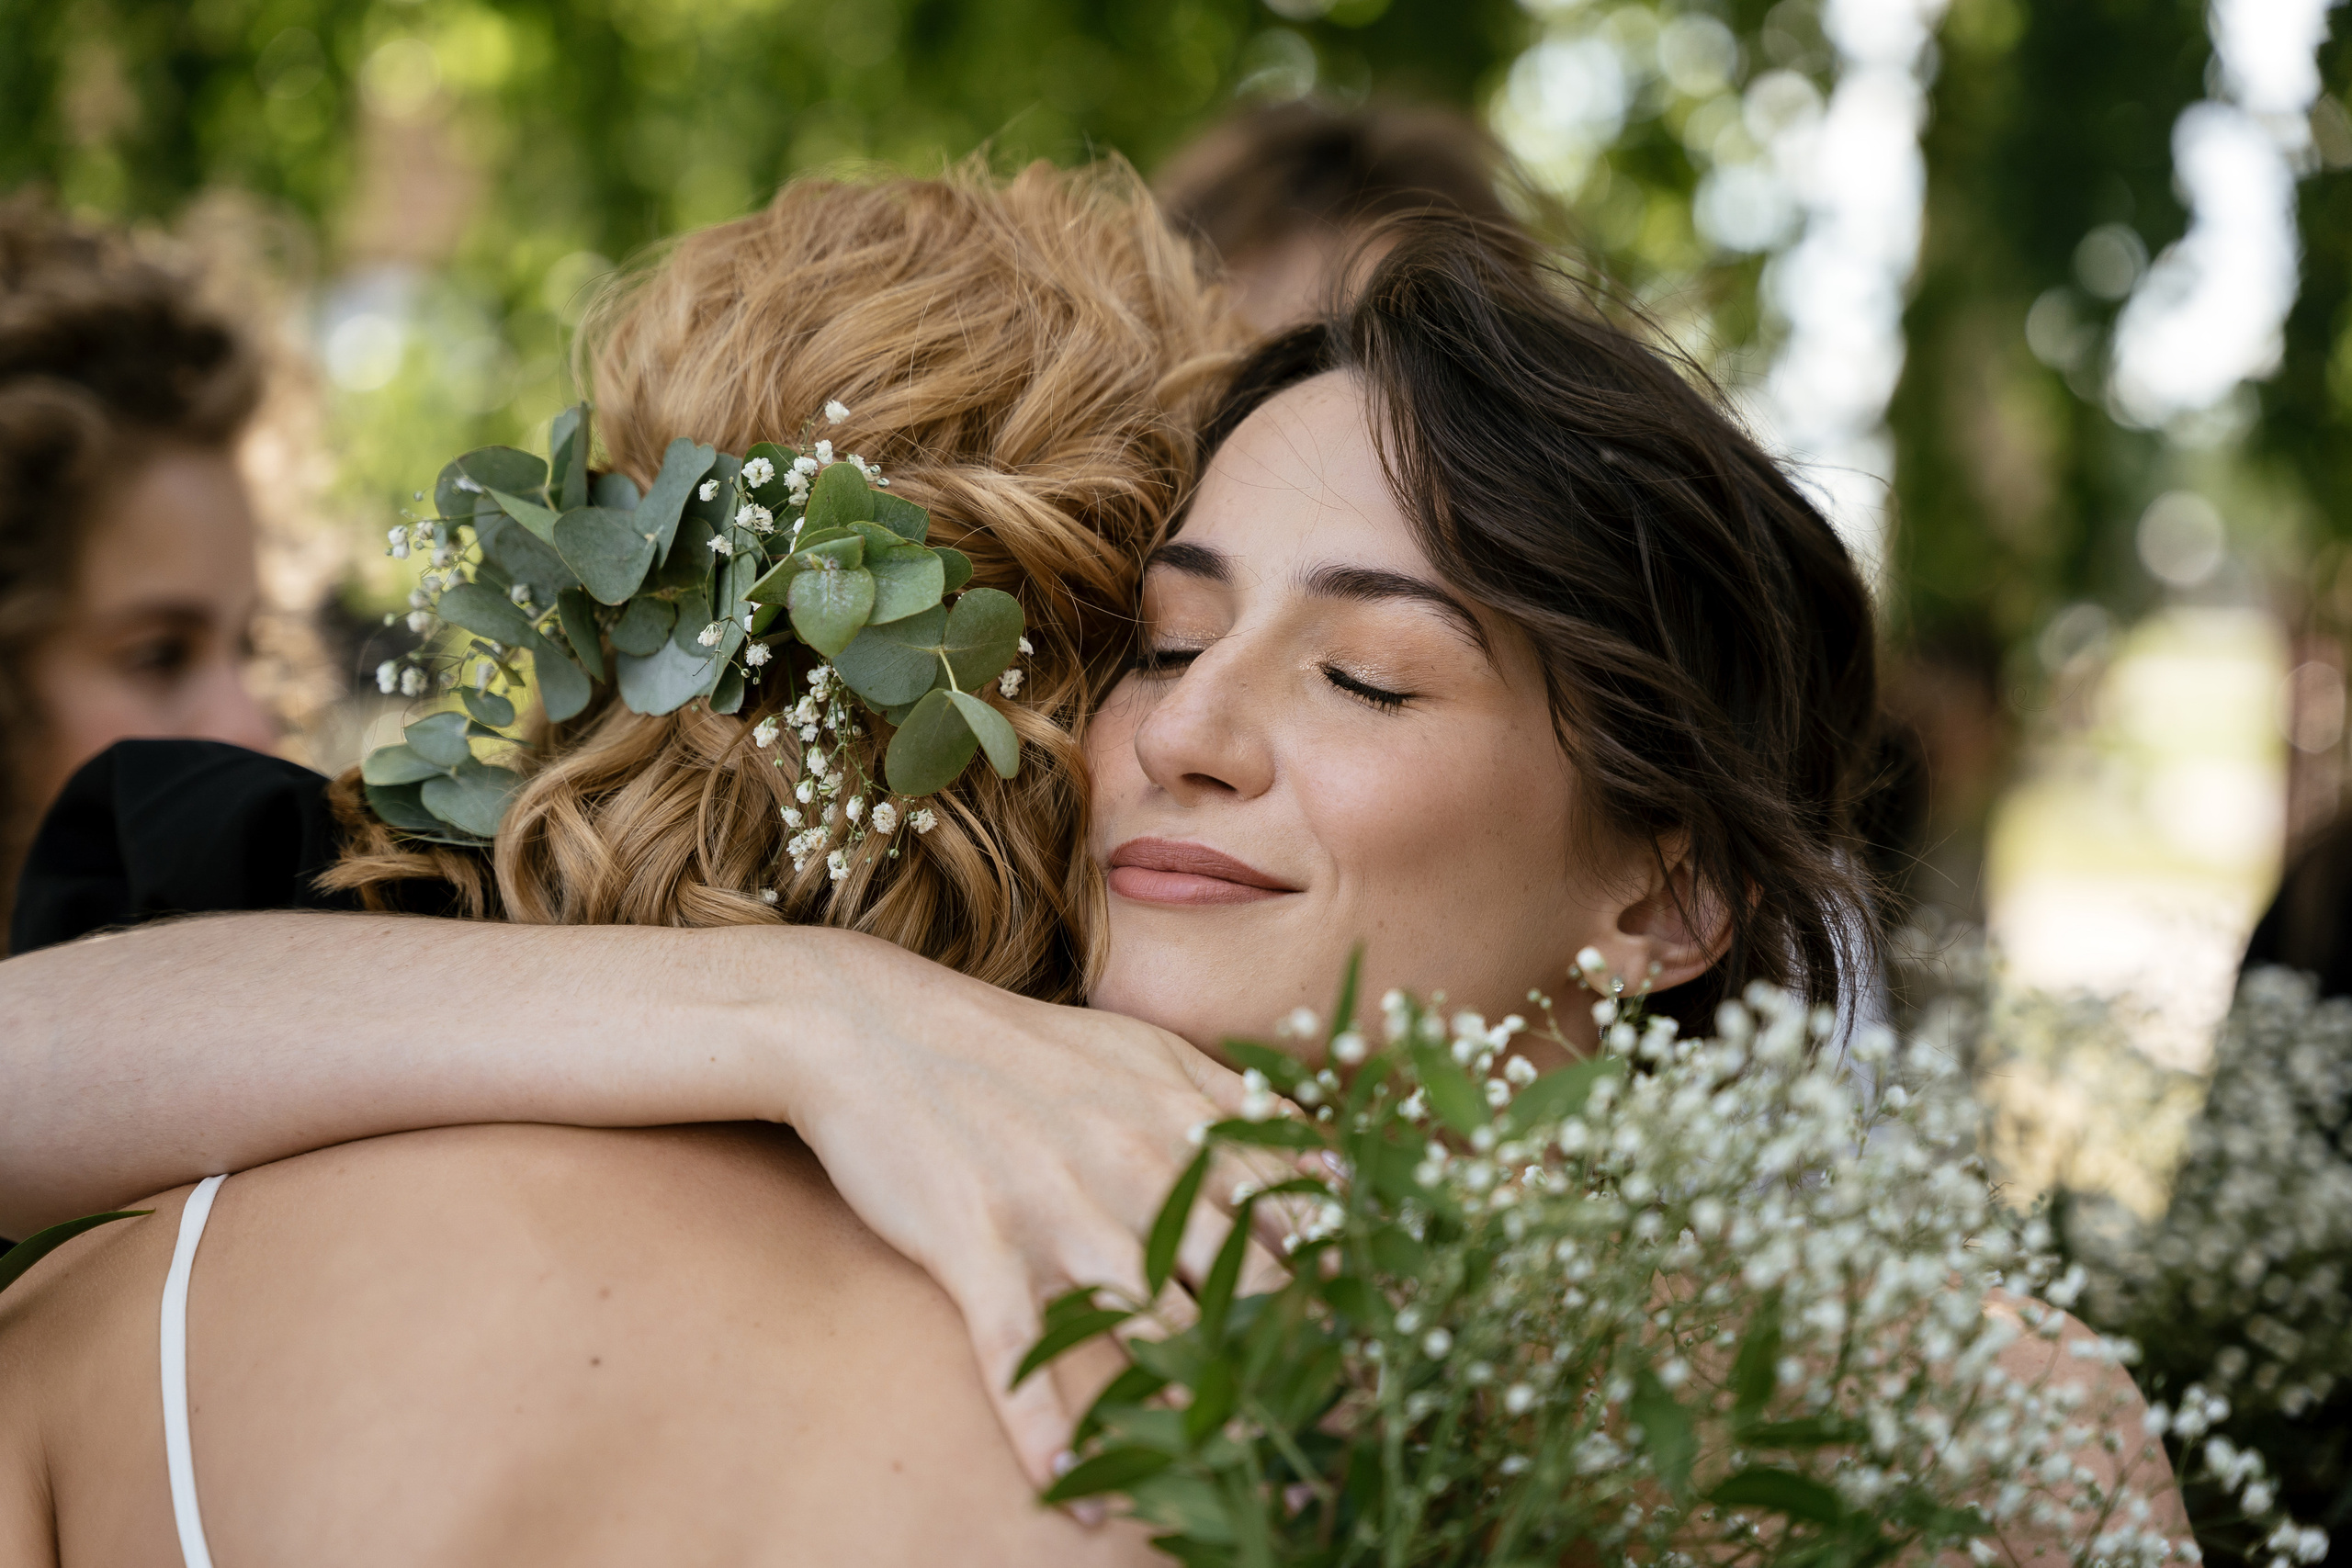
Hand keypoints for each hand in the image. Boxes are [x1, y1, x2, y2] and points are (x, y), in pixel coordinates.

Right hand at [778, 933, 1304, 1488]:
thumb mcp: (1147, 1053)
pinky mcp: (980, 1244)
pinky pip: (1023, 1358)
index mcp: (1190, 1123)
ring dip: (1201, 1424)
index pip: (1304, 1223)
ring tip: (1236, 1494)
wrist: (877, 1026)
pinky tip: (1072, 1502)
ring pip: (1154, 1336)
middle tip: (1329, 1451)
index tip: (1379, 1364)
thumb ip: (1237, 1104)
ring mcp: (1061, 1210)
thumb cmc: (1023, 1050)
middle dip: (1299, 1378)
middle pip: (1251, 1292)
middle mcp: (1143, 1169)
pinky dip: (1047, 1437)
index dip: (1349, 1301)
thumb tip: (1328, 1161)